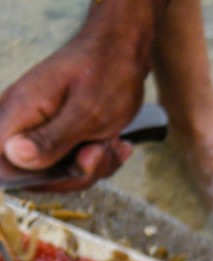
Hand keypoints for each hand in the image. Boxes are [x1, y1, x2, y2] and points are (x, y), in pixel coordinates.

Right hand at [0, 22, 149, 190]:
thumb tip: (15, 156)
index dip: (38, 177)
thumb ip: (51, 139)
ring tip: (112, 142)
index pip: (3, 165)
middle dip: (77, 173)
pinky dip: (98, 160)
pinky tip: (115, 143)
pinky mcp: (56, 135)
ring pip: (60, 174)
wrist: (123, 53)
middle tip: (101, 148)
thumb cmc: (107, 75)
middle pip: (35, 177)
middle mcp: (21, 123)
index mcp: (19, 113)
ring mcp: (39, 130)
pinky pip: (73, 165)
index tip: (72, 163)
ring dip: (94, 166)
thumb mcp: (88, 114)